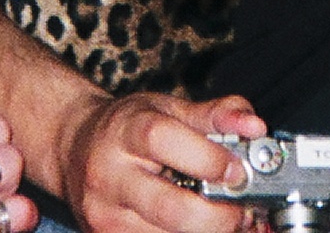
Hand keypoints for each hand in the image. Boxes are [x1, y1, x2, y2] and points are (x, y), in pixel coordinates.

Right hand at [61, 91, 260, 232]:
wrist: (75, 149)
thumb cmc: (127, 129)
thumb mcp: (168, 108)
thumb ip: (216, 114)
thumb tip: (254, 126)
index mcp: (125, 132)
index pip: (163, 142)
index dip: (208, 159)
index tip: (238, 170)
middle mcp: (109, 176)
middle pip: (170, 208)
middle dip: (219, 216)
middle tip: (244, 210)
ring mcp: (105, 216)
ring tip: (226, 220)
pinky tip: (203, 228)